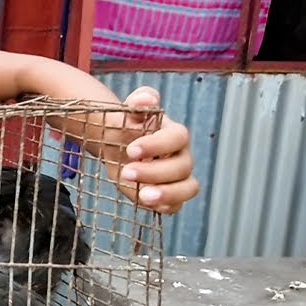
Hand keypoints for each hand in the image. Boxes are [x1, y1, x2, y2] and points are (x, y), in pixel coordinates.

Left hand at [105, 86, 198, 214]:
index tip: (131, 149)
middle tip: (127, 171)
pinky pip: (176, 205)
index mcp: (174, 134)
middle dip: (154, 172)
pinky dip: (164, 206)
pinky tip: (147, 202)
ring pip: (187, 188)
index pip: (178, 138)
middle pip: (182, 167)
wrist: (117, 145)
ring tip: (143, 196)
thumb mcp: (130, 111)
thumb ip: (139, 101)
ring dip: (167, 194)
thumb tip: (146, 98)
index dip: (157, 145)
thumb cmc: (127, 127)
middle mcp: (182, 156)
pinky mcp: (169, 196)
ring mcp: (178, 178)